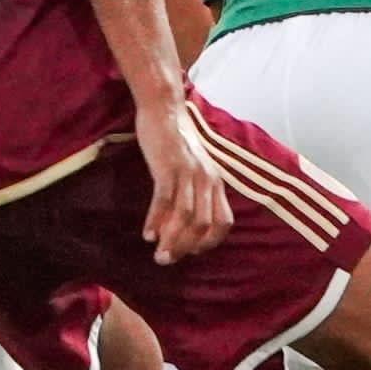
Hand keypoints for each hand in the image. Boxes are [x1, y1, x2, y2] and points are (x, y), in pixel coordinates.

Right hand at [138, 94, 231, 262]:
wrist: (164, 109)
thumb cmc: (176, 141)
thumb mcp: (194, 168)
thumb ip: (194, 192)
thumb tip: (180, 224)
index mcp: (216, 182)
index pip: (224, 222)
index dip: (210, 242)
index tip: (191, 252)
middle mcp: (207, 179)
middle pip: (203, 224)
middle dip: (186, 247)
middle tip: (167, 260)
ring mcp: (188, 173)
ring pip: (185, 216)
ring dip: (171, 240)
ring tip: (158, 255)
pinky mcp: (168, 166)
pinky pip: (164, 200)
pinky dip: (156, 220)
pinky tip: (146, 233)